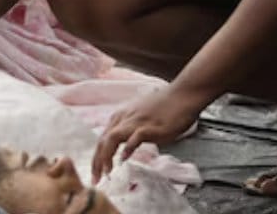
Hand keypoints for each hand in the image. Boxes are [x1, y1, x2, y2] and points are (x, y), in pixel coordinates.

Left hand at [92, 85, 208, 179]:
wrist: (181, 96)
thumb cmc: (163, 108)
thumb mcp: (140, 119)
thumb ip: (129, 131)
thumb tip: (123, 148)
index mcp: (120, 118)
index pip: (102, 140)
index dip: (96, 158)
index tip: (96, 174)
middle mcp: (124, 119)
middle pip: (103, 141)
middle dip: (97, 162)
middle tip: (95, 180)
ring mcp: (136, 122)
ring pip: (112, 138)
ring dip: (106, 156)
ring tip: (106, 173)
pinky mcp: (150, 126)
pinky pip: (135, 137)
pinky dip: (127, 148)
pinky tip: (124, 160)